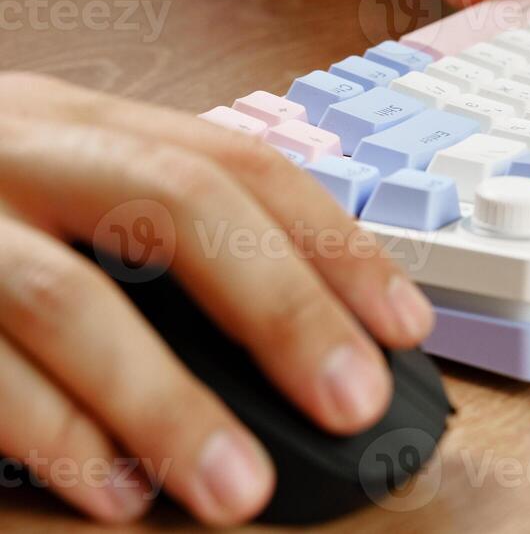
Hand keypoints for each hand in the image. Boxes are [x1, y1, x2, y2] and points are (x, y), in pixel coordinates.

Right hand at [0, 73, 435, 525]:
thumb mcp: (47, 190)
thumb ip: (147, 240)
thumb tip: (303, 333)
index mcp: (79, 123)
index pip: (237, 160)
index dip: (333, 240)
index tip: (406, 323)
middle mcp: (16, 147)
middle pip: (177, 205)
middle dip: (283, 308)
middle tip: (355, 404)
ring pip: (66, 295)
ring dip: (166, 401)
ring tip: (239, 488)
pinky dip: (50, 432)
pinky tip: (114, 491)